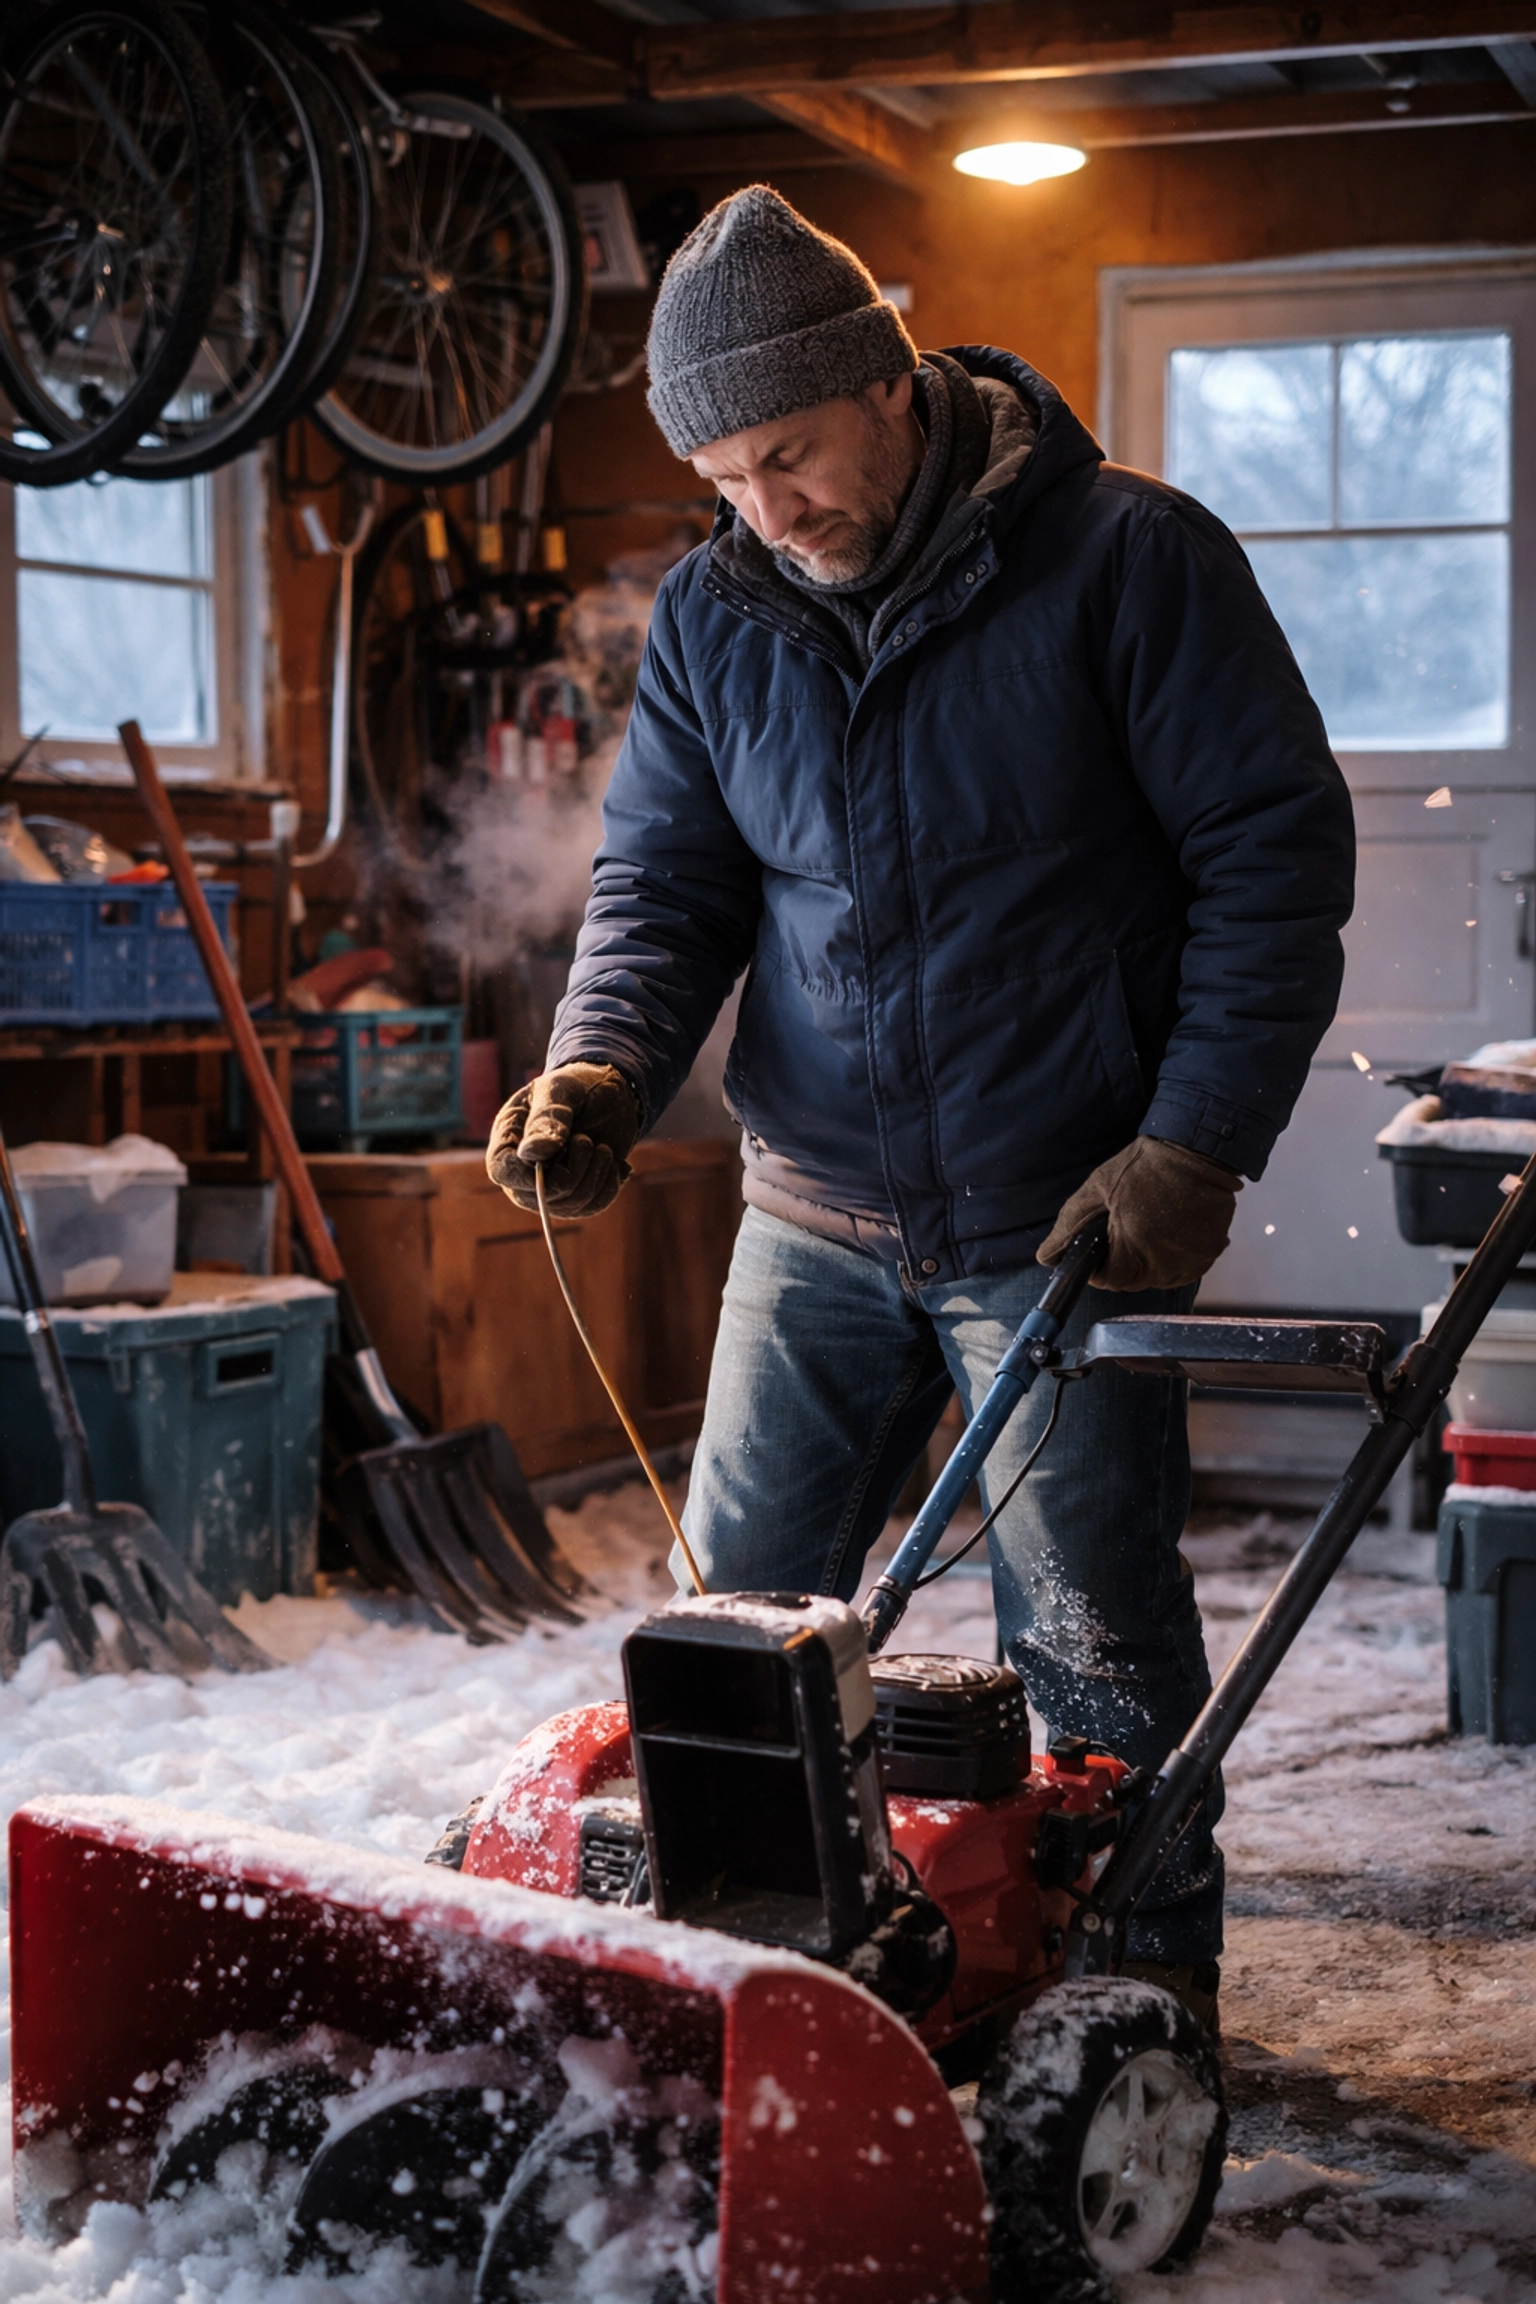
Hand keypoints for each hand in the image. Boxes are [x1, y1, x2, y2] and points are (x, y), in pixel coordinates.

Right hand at [486, 1062, 640, 1218]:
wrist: (608, 1096)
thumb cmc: (579, 1086)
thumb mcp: (564, 1090)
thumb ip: (547, 1118)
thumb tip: (530, 1153)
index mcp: (509, 1139)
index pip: (502, 1171)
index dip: (529, 1172)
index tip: (561, 1150)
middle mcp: (523, 1170)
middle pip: (540, 1196)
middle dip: (575, 1170)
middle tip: (586, 1140)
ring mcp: (547, 1188)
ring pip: (569, 1205)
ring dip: (595, 1176)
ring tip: (603, 1149)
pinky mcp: (573, 1197)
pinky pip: (590, 1208)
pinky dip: (609, 1186)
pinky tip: (615, 1165)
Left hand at [1038, 1137, 1240, 1291]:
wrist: (1196, 1150)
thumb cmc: (1144, 1167)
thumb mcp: (1097, 1189)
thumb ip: (1068, 1226)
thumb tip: (1045, 1257)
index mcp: (1134, 1249)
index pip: (1108, 1280)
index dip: (1098, 1267)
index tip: (1099, 1248)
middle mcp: (1165, 1263)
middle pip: (1133, 1282)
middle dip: (1121, 1264)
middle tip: (1122, 1232)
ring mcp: (1191, 1261)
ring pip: (1158, 1278)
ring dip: (1147, 1263)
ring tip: (1146, 1230)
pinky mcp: (1210, 1254)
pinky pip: (1182, 1270)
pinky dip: (1172, 1259)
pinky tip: (1168, 1234)